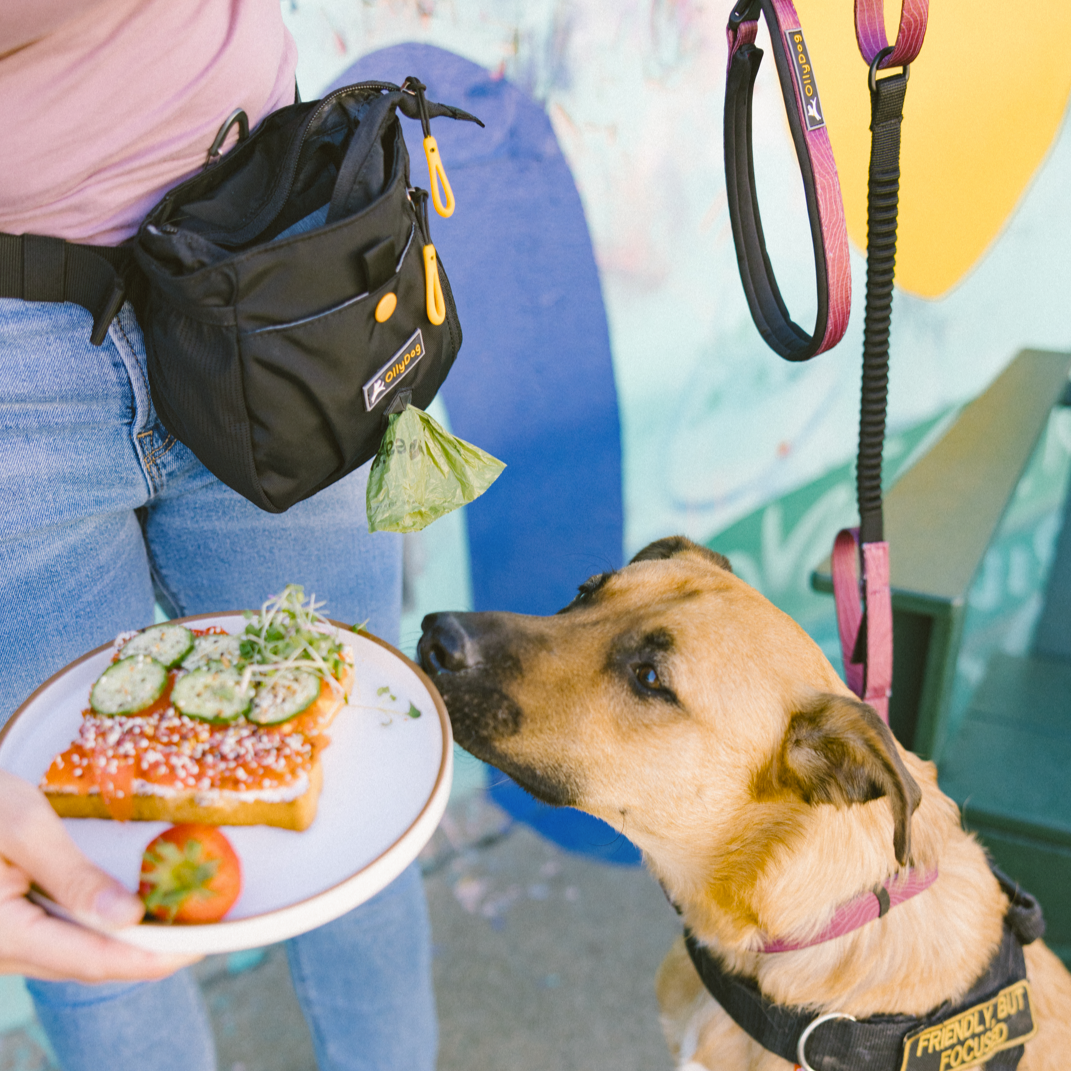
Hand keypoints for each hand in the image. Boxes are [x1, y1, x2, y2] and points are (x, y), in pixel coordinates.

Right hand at [0, 769, 199, 980]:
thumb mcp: (23, 826)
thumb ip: (73, 877)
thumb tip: (128, 919)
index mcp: (3, 937)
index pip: (92, 961)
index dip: (152, 956)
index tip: (202, 942)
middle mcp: (1, 954)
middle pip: (88, 964)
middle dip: (149, 952)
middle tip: (206, 927)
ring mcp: (4, 946)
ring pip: (76, 956)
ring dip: (128, 943)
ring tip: (181, 919)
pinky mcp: (8, 931)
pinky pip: (62, 940)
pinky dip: (101, 930)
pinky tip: (135, 911)